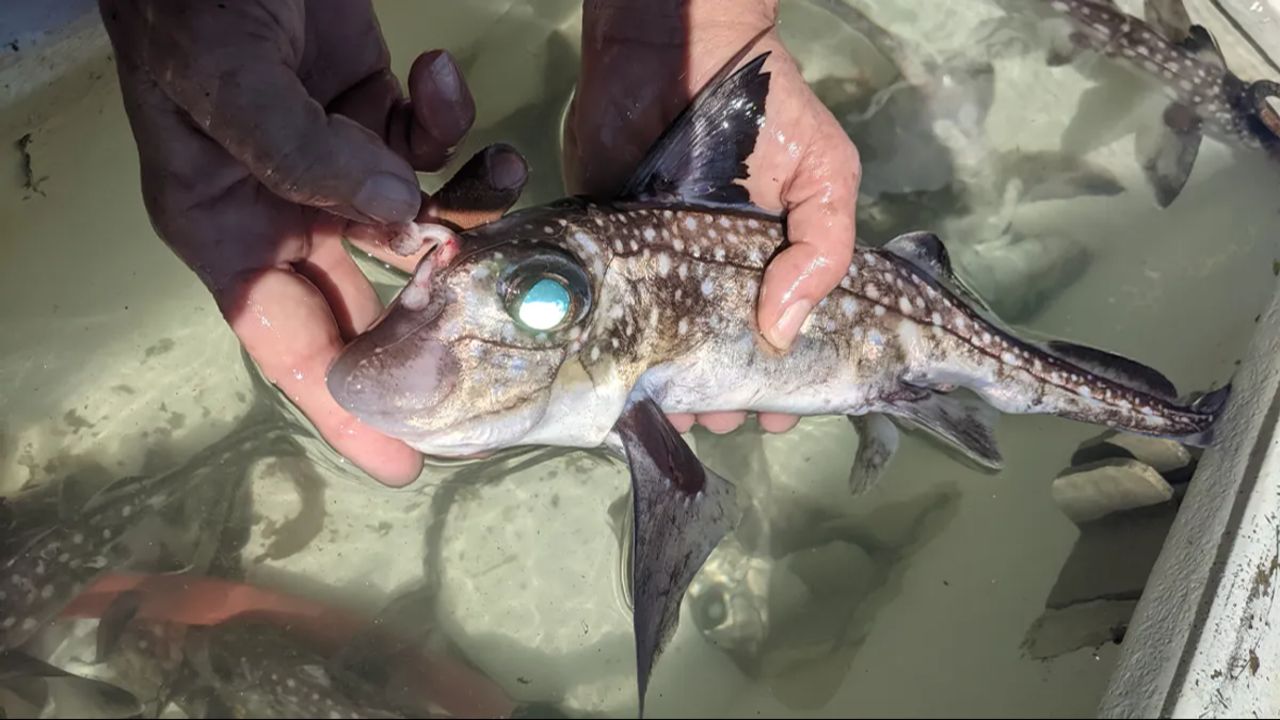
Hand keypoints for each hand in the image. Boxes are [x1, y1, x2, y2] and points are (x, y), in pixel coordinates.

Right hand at [99, 0, 528, 485]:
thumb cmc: (191, 4)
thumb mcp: (227, 81)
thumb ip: (305, 152)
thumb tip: (395, 215)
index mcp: (228, 228)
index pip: (287, 341)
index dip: (344, 406)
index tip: (403, 461)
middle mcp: (284, 212)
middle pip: (369, 299)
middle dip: (439, 327)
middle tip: (514, 358)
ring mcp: (335, 165)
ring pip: (419, 220)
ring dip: (468, 201)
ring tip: (500, 164)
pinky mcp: (375, 115)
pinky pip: (428, 146)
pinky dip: (450, 122)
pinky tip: (439, 72)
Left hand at [565, 0, 861, 434]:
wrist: (676, 52)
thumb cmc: (765, 115)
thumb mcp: (824, 175)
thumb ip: (823, 249)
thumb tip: (781, 332)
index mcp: (770, 266)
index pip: (780, 340)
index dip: (781, 384)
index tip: (772, 414)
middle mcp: (715, 277)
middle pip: (720, 356)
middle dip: (723, 397)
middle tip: (718, 415)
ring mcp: (660, 268)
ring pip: (665, 349)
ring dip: (671, 389)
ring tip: (674, 412)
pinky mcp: (610, 252)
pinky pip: (613, 314)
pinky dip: (617, 354)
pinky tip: (621, 386)